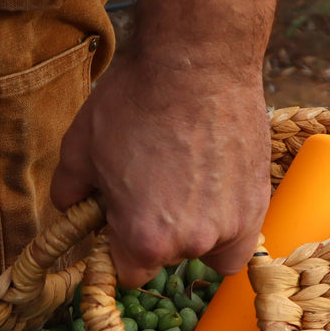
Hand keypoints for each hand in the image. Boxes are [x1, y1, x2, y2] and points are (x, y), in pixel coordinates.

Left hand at [49, 53, 270, 288]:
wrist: (199, 58)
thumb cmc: (136, 101)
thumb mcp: (80, 147)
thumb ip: (69, 191)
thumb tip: (69, 208)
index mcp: (145, 240)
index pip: (128, 273)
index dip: (118, 247)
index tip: (117, 222)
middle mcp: (193, 242)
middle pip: (168, 258)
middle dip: (155, 232)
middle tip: (149, 186)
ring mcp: (234, 223)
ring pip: (209, 248)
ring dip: (194, 228)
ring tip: (184, 183)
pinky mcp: (260, 200)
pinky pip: (241, 232)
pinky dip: (226, 217)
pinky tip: (212, 182)